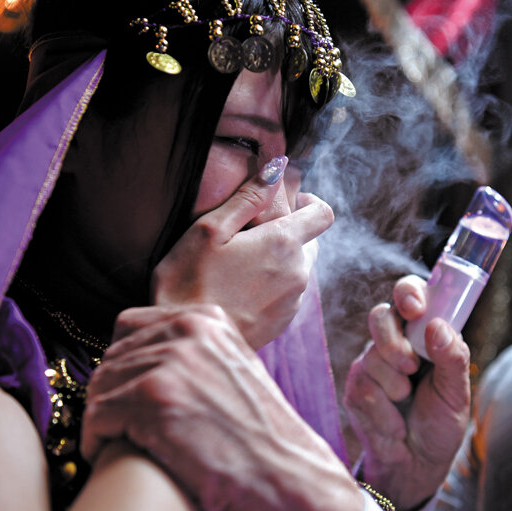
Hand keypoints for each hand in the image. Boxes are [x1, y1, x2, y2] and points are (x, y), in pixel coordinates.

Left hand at [82, 304, 363, 510]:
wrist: (286, 475)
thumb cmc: (261, 435)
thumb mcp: (234, 369)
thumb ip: (196, 353)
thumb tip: (147, 357)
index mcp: (208, 320)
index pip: (130, 326)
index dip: (123, 364)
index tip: (126, 392)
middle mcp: (189, 331)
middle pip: (112, 358)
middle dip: (110, 394)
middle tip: (118, 426)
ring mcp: (172, 362)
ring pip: (100, 386)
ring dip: (102, 419)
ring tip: (115, 442)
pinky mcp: (154, 399)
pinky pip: (96, 416)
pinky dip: (95, 440)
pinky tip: (110, 454)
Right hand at [151, 158, 332, 348]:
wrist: (189, 341)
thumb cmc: (189, 281)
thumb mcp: (209, 230)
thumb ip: (247, 198)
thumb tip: (276, 169)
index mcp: (283, 243)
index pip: (323, 213)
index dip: (310, 203)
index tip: (288, 203)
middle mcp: (298, 273)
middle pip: (311, 242)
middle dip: (289, 233)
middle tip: (251, 235)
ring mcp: (293, 302)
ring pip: (299, 268)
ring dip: (280, 260)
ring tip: (241, 264)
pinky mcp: (283, 323)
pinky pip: (289, 293)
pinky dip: (273, 285)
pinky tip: (241, 289)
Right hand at [344, 274, 470, 510]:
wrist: (416, 464)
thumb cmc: (440, 421)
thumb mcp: (457, 392)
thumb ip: (453, 357)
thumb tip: (437, 327)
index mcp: (423, 332)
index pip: (409, 293)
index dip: (408, 293)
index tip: (415, 310)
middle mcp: (393, 341)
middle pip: (379, 316)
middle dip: (394, 344)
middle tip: (411, 368)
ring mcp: (370, 363)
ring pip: (372, 358)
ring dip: (395, 389)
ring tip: (407, 404)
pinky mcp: (354, 388)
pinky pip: (363, 390)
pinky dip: (385, 414)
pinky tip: (395, 426)